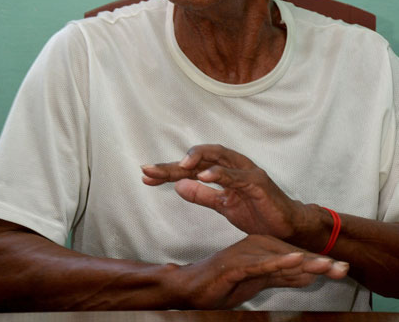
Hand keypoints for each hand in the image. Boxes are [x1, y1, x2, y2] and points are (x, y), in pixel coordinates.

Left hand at [142, 144, 307, 237]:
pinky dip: (220, 174)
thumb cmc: (258, 214)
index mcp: (224, 171)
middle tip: (150, 169)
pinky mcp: (258, 183)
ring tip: (177, 166)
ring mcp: (246, 172)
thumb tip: (179, 186)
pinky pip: (237, 176)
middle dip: (175, 163)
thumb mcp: (224, 206)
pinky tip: (203, 176)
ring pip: (219, 158)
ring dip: (197, 159)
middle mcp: (233, 166)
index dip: (168, 170)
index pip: (191, 168)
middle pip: (201, 157)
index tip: (146, 175)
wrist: (288, 229)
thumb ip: (203, 196)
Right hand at [168, 235, 348, 309]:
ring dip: (305, 261)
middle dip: (318, 263)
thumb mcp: (258, 281)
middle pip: (292, 255)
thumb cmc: (223, 284)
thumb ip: (281, 275)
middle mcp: (256, 247)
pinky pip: (260, 264)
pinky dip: (278, 262)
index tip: (342, 269)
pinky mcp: (236, 265)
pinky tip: (294, 260)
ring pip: (280, 258)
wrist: (192, 287)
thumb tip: (308, 274)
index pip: (295, 256)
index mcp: (262, 248)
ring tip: (327, 264)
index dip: (319, 263)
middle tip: (343, 268)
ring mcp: (246, 255)